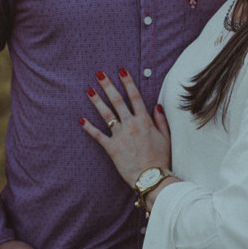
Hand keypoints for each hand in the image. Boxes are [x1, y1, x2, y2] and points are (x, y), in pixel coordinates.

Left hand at [80, 68, 171, 187]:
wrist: (151, 178)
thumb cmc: (161, 159)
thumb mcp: (166, 137)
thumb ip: (161, 120)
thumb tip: (156, 105)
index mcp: (144, 120)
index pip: (135, 96)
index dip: (127, 82)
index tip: (121, 70)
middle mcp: (131, 124)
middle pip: (117, 101)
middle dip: (108, 86)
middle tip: (99, 74)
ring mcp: (120, 135)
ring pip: (106, 114)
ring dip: (97, 101)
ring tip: (89, 90)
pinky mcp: (112, 148)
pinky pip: (98, 135)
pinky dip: (89, 127)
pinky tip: (81, 119)